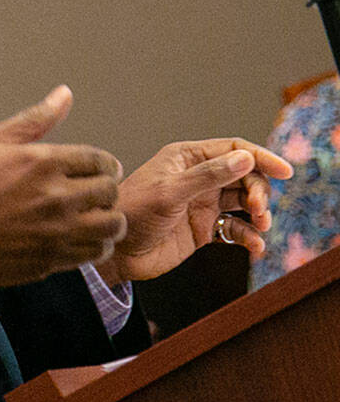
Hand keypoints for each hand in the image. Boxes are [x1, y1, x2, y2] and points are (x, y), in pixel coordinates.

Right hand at [0, 86, 126, 288]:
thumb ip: (33, 120)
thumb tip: (63, 95)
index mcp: (42, 163)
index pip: (101, 161)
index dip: (105, 165)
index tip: (100, 170)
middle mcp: (56, 198)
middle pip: (110, 193)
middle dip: (106, 190)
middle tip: (94, 193)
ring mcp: (54, 233)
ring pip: (111, 228)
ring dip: (107, 221)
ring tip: (93, 218)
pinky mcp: (48, 262)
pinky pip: (92, 255)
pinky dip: (93, 247)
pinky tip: (77, 240)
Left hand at [94, 137, 293, 283]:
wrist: (113, 252)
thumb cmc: (131, 214)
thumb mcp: (169, 192)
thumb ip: (208, 176)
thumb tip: (245, 159)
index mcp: (186, 158)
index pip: (233, 149)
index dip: (261, 158)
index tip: (286, 171)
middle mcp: (197, 177)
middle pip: (245, 175)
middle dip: (259, 190)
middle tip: (258, 209)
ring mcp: (202, 203)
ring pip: (245, 201)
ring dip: (259, 212)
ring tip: (260, 226)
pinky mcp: (204, 228)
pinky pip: (237, 228)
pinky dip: (250, 236)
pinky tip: (255, 246)